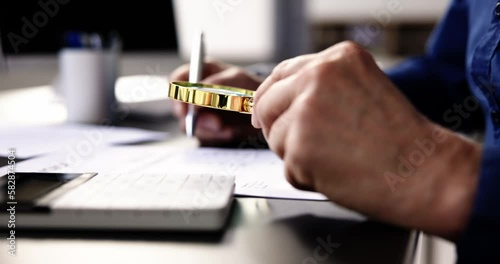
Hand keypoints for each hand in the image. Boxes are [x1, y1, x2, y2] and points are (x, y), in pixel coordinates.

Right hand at [169, 60, 264, 146]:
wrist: (264, 107)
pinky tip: (230, 132)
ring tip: (228, 129)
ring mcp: (199, 111)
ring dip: (208, 129)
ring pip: (190, 125)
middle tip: (215, 123)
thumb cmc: (250, 86)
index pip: (176, 81)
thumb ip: (215, 84)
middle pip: (180, 107)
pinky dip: (216, 136)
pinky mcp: (206, 128)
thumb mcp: (236, 79)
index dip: (177, 94)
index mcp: (199, 73)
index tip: (186, 108)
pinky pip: (203, 136)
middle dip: (196, 118)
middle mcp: (195, 92)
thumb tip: (195, 94)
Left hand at [252, 41, 481, 239]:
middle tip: (310, 145)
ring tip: (337, 158)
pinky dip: (306, 177)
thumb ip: (321, 88)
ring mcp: (306, 111)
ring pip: (275, 138)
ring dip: (296, 155)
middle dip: (279, 129)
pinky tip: (337, 172)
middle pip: (267, 105)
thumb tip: (279, 100)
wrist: (424, 173)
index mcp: (336, 59)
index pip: (281, 74)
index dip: (271, 97)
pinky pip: (287, 167)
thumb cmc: (400, 139)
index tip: (265, 112)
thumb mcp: (362, 90)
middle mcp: (318, 77)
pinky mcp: (300, 147)